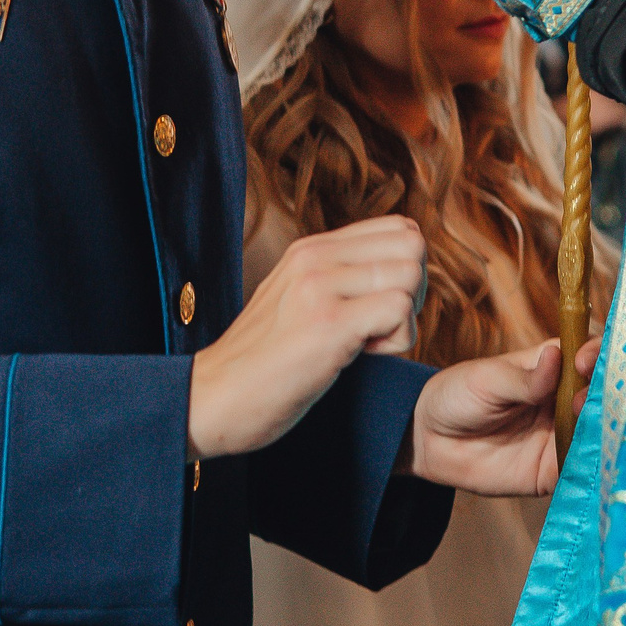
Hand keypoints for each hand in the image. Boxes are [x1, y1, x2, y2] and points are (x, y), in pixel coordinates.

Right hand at [189, 216, 426, 460]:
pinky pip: (399, 312)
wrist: (212, 398)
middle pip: (412, 244)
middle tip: (380, 326)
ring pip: (410, 275)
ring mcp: (319, 287)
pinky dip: (396, 342)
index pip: (398, 227)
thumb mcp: (296, 299)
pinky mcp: (327, 323)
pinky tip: (360, 357)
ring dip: (404, 319)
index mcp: (311, 248)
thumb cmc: (263, 362)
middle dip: (413, 290)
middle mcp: (315, 256)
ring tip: (364, 344)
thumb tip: (398, 270)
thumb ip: (338, 277)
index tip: (378, 307)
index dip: (405, 270)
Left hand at [406, 337, 599, 496]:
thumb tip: (557, 357)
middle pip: (602, 393)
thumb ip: (524, 379)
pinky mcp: (552, 469)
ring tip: (584, 424)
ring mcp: (561, 434)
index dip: (596, 354)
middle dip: (603, 393)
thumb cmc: (458, 395)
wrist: (430, 440)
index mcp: (553, 366)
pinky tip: (585, 458)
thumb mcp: (487, 380)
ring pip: (597, 430)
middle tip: (583, 399)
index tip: (584, 362)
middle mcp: (565, 399)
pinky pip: (578, 467)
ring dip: (599, 428)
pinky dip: (588, 463)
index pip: (588, 353)